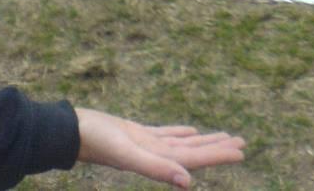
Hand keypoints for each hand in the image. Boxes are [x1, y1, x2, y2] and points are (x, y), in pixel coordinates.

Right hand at [75, 107, 245, 187]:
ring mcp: (147, 144)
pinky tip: (192, 132)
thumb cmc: (98, 141)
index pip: (195, 159)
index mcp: (157, 159)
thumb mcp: (129, 153)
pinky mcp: (137, 133)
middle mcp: (155, 154)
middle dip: (218, 148)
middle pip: (193, 152)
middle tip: (242, 143)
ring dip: (204, 141)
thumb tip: (187, 182)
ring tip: (224, 137)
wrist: (71, 131)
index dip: (218, 155)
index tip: (240, 151)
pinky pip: (166, 134)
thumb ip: (157, 168)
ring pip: (183, 143)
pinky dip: (182, 133)